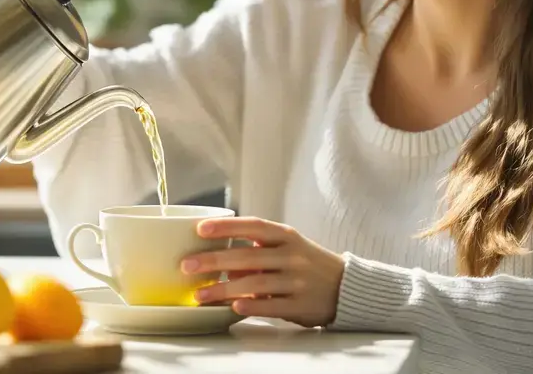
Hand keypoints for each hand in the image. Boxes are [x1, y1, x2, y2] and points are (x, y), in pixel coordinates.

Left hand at [181, 217, 345, 327]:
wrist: (345, 286)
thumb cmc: (306, 263)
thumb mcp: (286, 247)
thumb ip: (255, 250)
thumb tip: (220, 261)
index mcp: (286, 236)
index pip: (253, 226)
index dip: (226, 227)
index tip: (200, 229)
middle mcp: (292, 255)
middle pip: (247, 257)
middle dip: (214, 261)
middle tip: (187, 265)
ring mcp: (297, 281)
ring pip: (255, 284)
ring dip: (224, 290)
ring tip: (199, 295)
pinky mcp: (301, 305)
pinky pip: (272, 306)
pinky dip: (251, 306)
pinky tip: (232, 308)